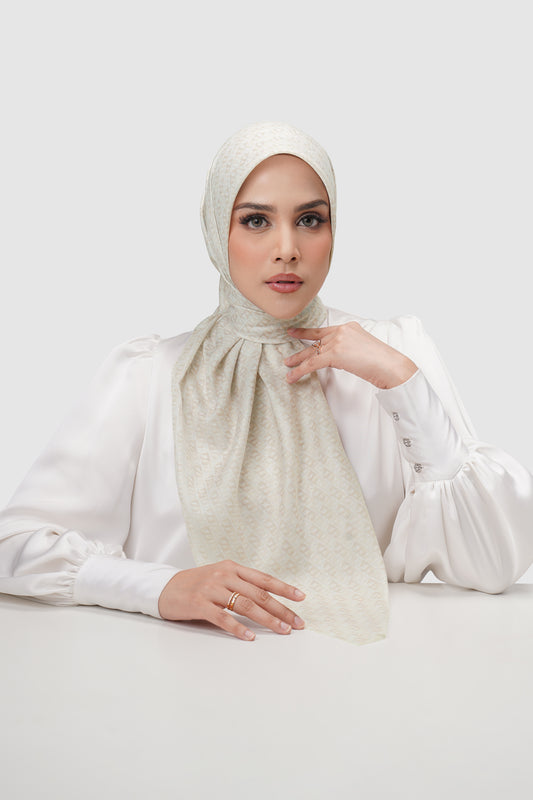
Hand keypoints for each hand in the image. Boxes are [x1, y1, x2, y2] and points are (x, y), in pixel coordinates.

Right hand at [158, 559, 305, 640]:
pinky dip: (238, 628)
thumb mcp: (220, 577)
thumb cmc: (196, 585)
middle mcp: (224, 575)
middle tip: (297, 623)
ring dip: (267, 619)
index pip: (264, 579)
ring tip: (282, 630)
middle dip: (281, 609)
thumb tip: (270, 600)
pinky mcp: (199, 604)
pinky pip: (223, 618)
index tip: (301, 598)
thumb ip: (241, 584)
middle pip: (259, 594)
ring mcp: (211, 589)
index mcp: (232, 567)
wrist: (164, 588)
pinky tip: (250, 636)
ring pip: (246, 605)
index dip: (284, 588)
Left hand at [284, 321, 417, 389]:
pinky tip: (292, 377)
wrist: (390, 366)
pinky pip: (312, 363)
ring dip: (297, 361)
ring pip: (312, 352)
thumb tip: (340, 358)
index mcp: (349, 327)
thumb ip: (349, 349)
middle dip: (300, 346)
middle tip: (288, 350)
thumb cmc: (382, 362)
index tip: (297, 332)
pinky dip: (300, 371)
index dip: (308, 332)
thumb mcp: (364, 348)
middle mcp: (342, 331)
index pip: (325, 330)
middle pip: (315, 340)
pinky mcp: (334, 353)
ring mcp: (338, 341)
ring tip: (287, 366)